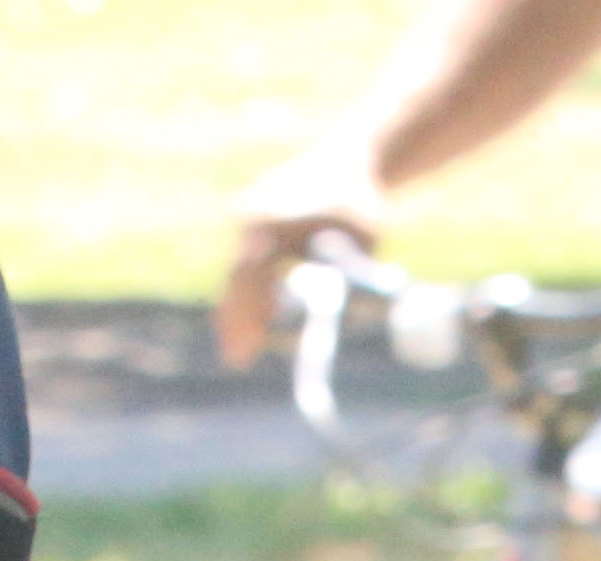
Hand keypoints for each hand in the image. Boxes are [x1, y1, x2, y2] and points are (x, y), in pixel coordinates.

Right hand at [218, 143, 387, 371]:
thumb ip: (353, 271)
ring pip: (238, 274)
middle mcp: (252, 217)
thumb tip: (346, 315)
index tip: (249, 347)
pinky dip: (250, 294)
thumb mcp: (364, 237)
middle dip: (236, 320)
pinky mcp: (253, 222)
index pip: (253, 275)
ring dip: (240, 311)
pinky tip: (257, 323)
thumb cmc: (360, 202)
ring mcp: (249, 217)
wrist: (351, 160)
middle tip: (237, 361)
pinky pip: (246, 264)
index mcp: (272, 219)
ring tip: (241, 352)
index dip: (249, 314)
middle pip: (238, 278)